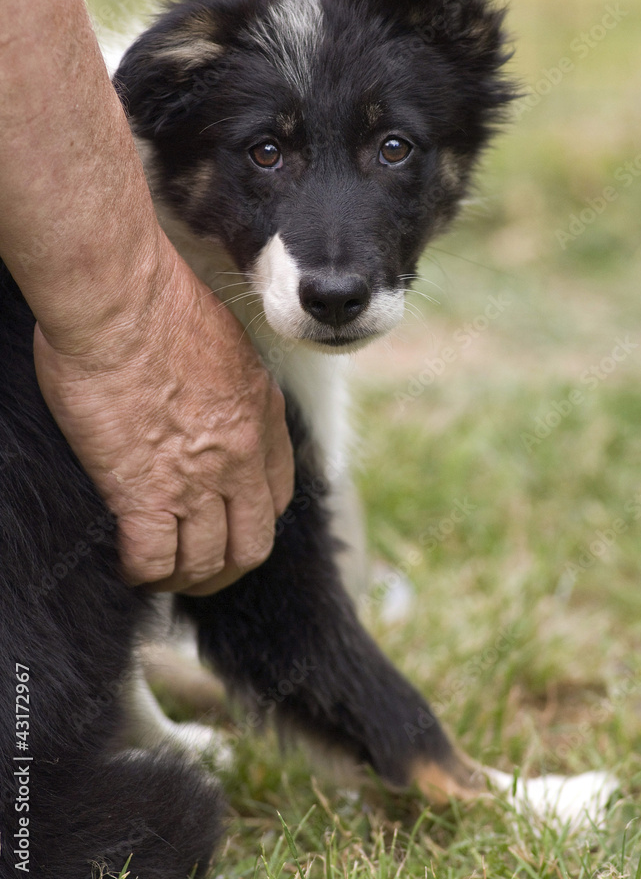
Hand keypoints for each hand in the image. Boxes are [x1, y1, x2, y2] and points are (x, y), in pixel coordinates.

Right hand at [33, 241, 293, 594]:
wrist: (123, 301)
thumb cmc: (161, 303)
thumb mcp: (225, 342)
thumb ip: (228, 382)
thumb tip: (209, 397)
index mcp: (262, 416)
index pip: (279, 495)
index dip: (256, 519)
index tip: (232, 522)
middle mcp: (241, 457)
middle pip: (253, 544)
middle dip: (230, 566)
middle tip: (203, 568)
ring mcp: (197, 479)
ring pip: (208, 561)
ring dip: (186, 577)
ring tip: (163, 574)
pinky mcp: (146, 492)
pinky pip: (154, 559)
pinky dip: (143, 572)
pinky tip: (129, 564)